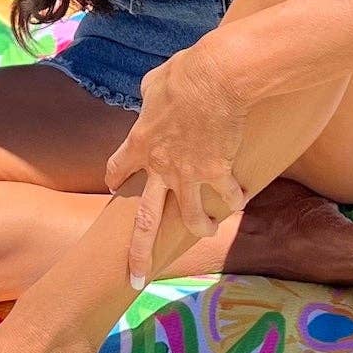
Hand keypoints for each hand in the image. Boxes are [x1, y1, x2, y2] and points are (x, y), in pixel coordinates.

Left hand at [103, 35, 247, 288]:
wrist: (216, 78)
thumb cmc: (184, 73)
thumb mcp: (155, 82)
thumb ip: (150, 97)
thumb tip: (152, 96)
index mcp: (141, 142)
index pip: (118, 167)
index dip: (115, 176)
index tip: (112, 187)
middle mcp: (161, 167)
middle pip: (145, 221)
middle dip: (139, 253)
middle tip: (134, 279)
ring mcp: (190, 174)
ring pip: (190, 218)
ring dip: (199, 227)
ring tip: (205, 232)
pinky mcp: (218, 171)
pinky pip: (226, 194)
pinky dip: (234, 198)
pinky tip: (240, 200)